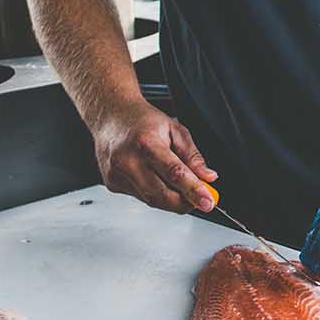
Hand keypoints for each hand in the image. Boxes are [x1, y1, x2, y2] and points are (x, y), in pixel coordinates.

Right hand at [91, 100, 218, 213]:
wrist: (111, 117)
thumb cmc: (143, 121)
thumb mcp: (175, 130)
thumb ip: (193, 156)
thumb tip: (208, 178)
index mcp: (146, 143)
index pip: (174, 173)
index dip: (193, 190)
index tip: (208, 201)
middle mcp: (128, 160)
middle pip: (160, 195)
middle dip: (184, 203)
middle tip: (201, 200)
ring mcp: (117, 174)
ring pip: (151, 199)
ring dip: (171, 200)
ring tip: (181, 187)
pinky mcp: (112, 184)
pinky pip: (140, 196)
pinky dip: (155, 193)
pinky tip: (157, 179)